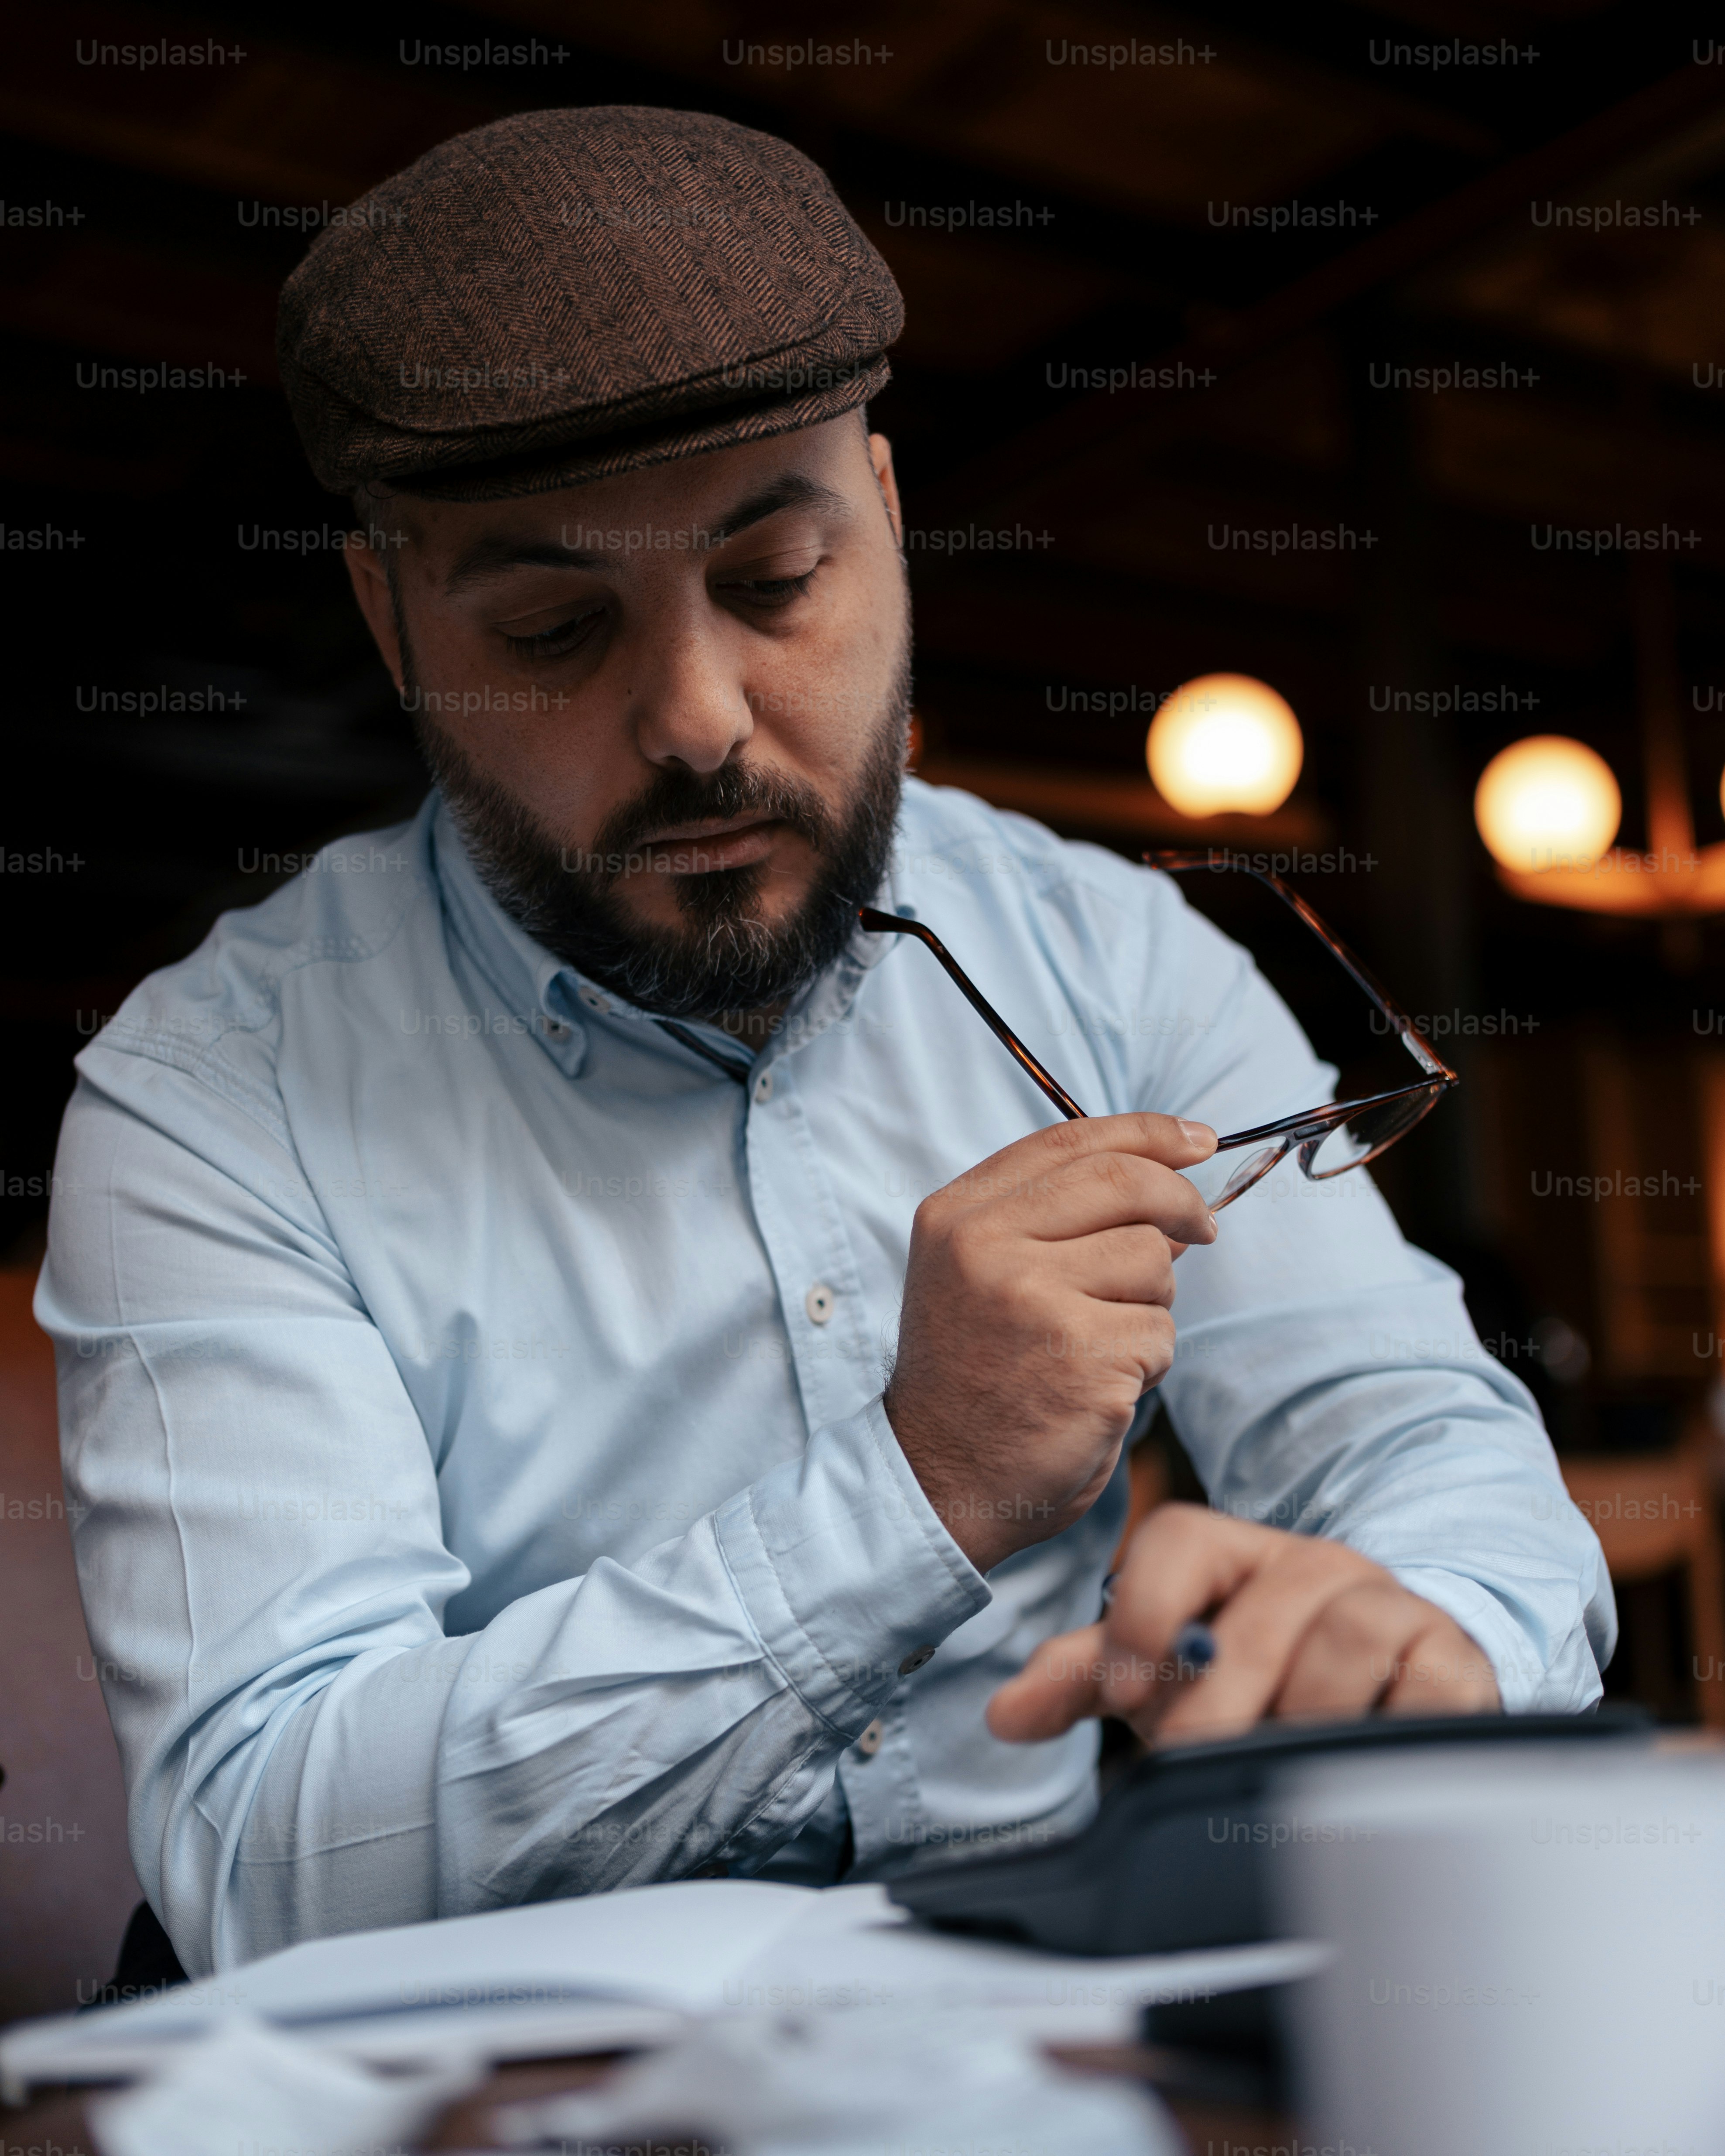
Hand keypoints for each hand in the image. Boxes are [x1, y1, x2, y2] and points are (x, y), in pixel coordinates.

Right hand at [885, 1113, 1217, 1574]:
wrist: (937, 1482)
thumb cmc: (974, 1376)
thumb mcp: (979, 1273)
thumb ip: (1052, 1218)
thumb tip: (1167, 1188)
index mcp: (957, 1216)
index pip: (1069, 1140)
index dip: (1147, 1133)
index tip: (1198, 1140)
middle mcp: (985, 1246)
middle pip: (1124, 1183)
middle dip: (1180, 1204)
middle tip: (1200, 1231)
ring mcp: (1033, 1301)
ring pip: (1152, 1261)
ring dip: (1150, 1305)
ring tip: (1100, 1344)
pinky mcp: (1082, 1359)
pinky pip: (1160, 1333)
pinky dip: (1148, 1362)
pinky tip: (1101, 1385)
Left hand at [986, 1500, 1501, 1743]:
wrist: (1390, 1682)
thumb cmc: (1258, 1676)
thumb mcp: (1164, 1670)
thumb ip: (1086, 1678)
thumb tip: (1005, 1713)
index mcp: (1231, 1553)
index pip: (1178, 1543)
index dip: (1143, 1614)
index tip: (1124, 1694)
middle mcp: (1312, 1565)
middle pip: (1260, 1615)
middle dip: (1219, 1704)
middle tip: (1199, 1761)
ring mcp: (1388, 1604)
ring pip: (1345, 1644)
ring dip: (1303, 1720)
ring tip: (1280, 1769)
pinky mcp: (1452, 1658)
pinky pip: (1425, 1689)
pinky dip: (1388, 1731)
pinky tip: (1360, 1762)